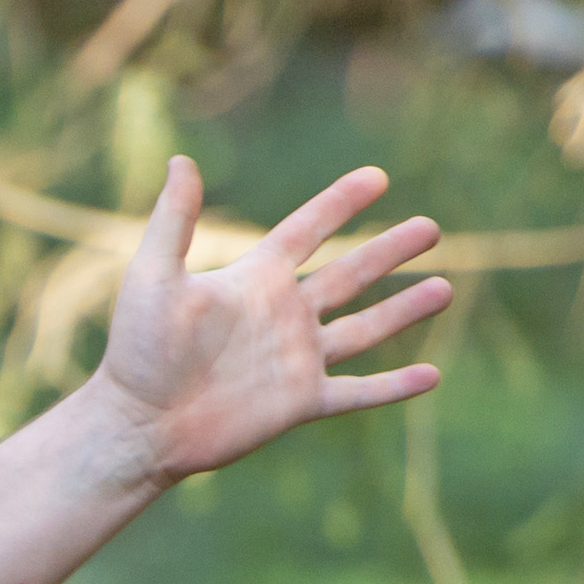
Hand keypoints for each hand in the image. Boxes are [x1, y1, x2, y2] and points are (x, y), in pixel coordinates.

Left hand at [88, 156, 446, 483]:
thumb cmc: (138, 351)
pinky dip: (394, 387)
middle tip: (432, 227)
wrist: (140, 424)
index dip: (341, 203)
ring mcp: (296, 360)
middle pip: (349, 274)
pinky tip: (432, 377)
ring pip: (364, 330)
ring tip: (445, 289)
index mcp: (255, 280)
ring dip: (404, 310)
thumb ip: (174, 221)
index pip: (307, 231)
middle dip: (390, 250)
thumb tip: (180, 159)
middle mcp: (282, 315)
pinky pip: (358, 393)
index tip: (378, 177)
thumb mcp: (154, 276)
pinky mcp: (301, 403)